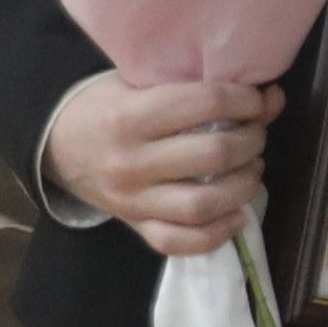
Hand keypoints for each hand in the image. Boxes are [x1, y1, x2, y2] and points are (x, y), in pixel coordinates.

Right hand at [45, 70, 280, 256]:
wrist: (55, 144)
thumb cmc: (106, 106)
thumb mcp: (141, 84)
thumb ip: (201, 92)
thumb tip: (271, 98)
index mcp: (130, 117)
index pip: (206, 104)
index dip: (246, 100)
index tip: (258, 99)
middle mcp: (130, 163)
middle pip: (213, 155)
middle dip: (251, 141)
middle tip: (256, 133)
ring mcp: (132, 202)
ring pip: (204, 204)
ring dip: (244, 186)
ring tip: (252, 169)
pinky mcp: (135, 228)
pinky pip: (183, 242)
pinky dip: (219, 233)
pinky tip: (237, 214)